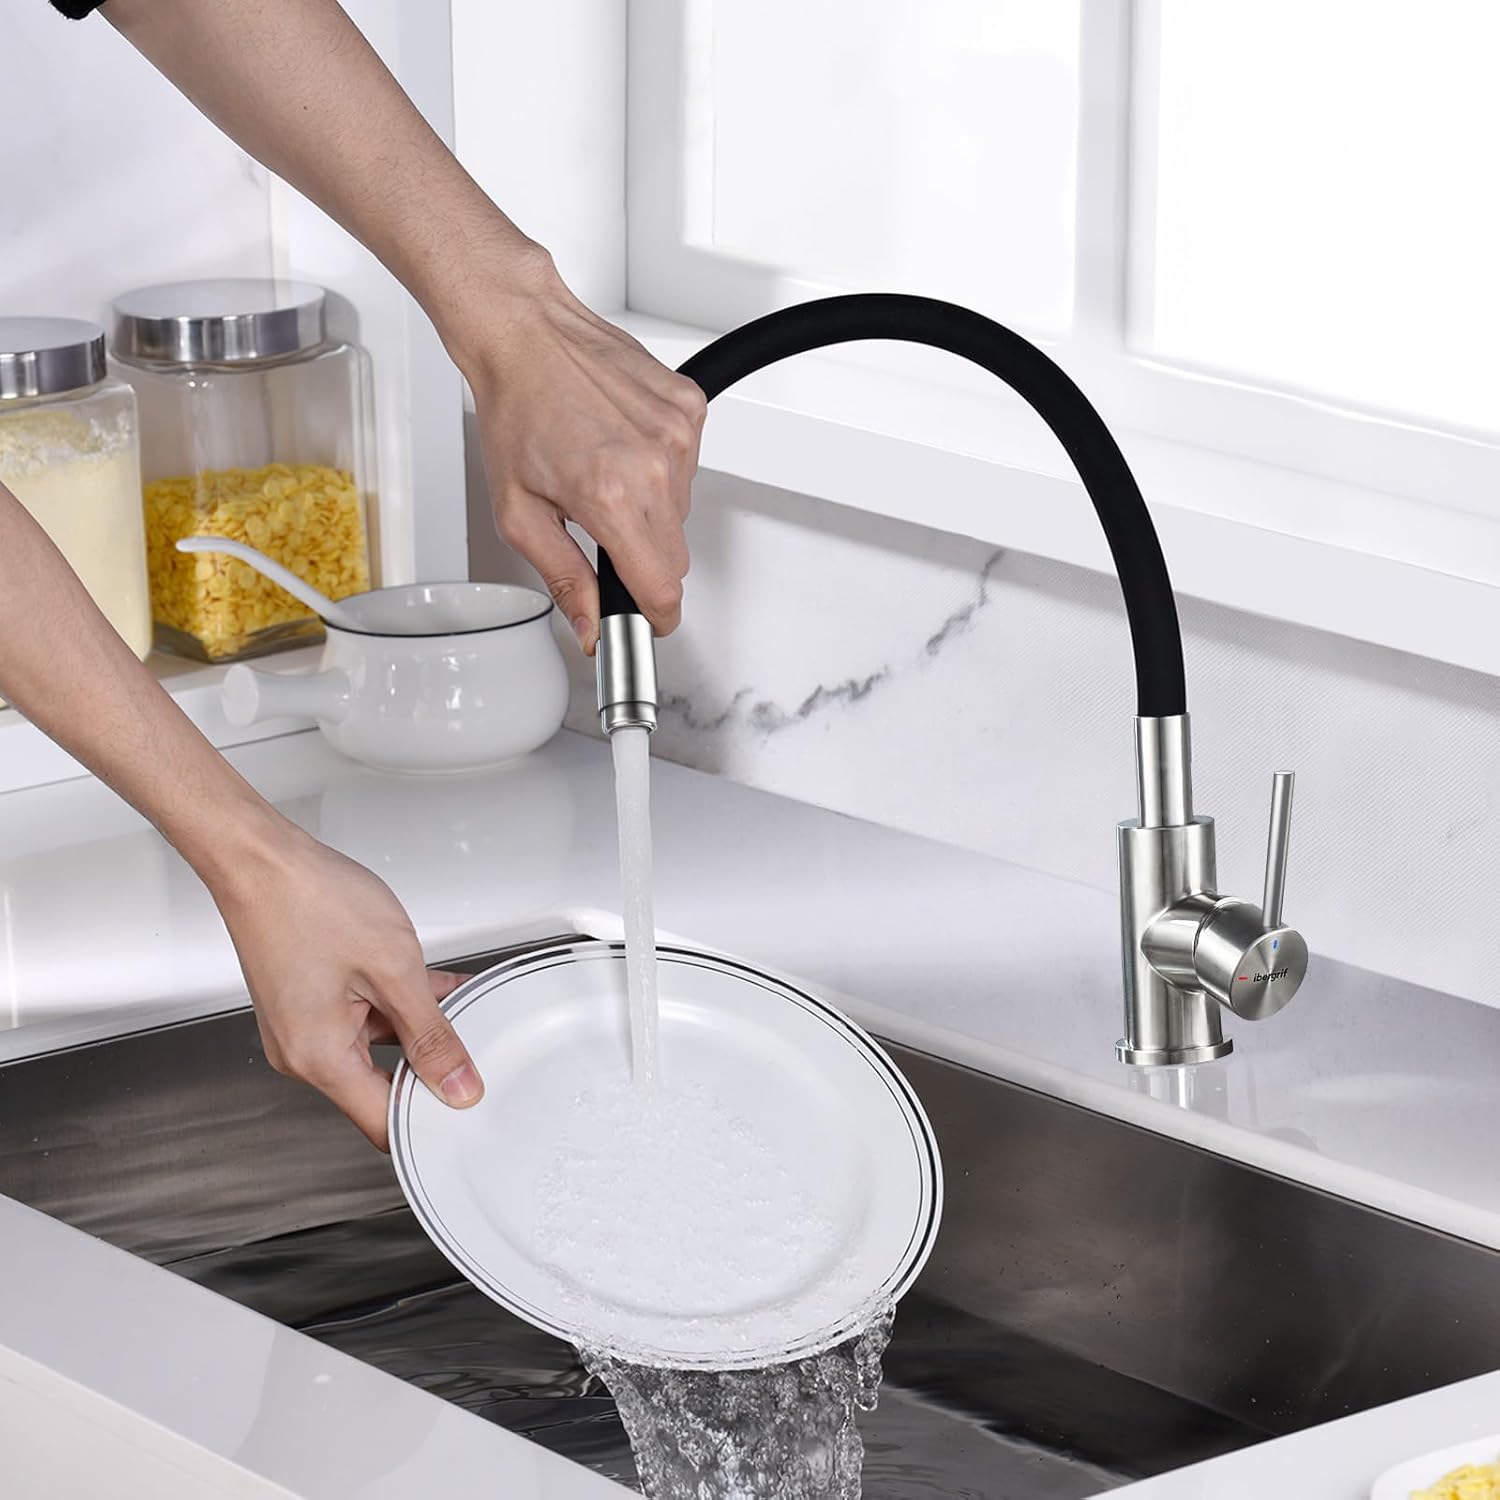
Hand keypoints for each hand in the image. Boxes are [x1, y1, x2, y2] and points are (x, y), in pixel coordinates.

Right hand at [210, 821, 481, 1149]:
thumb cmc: (309, 901)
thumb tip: (456, 1085)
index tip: (468, 1105)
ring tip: (456, 997)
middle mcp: (304, 1052)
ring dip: (419, 1026)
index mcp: (319, 1058)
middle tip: (473, 1043)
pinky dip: (398, 1004)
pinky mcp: (308, 1002)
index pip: (383, 1123)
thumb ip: (432, 1034)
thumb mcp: (395, 970)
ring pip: (378, 1046)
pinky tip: (432, 983)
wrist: (260, 858)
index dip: (430, 1121)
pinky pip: (363, 1018)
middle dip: (430, 1065)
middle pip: (381, 1086)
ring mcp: (304, 1026)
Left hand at [459, 253, 706, 653]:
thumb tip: (589, 627)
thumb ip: (562, 578)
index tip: (646, 620)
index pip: (662, 588)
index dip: (654, 616)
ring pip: (682, 513)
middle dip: (642, 560)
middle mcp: (654, 465)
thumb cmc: (516, 410)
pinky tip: (622, 443)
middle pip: (675, 557)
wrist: (526, 334)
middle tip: (601, 531)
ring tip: (604, 471)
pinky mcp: (690, 409)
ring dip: (650, 509)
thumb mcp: (518, 512)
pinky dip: (660, 467)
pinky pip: (689, 466)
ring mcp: (679, 435)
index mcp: (612, 497)